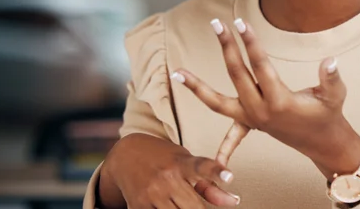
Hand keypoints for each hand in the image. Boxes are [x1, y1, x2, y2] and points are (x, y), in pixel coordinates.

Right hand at [99, 133, 239, 208]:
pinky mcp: (137, 207)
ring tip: (179, 200)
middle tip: (195, 201)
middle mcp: (166, 179)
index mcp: (181, 163)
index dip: (217, 172)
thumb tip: (234, 201)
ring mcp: (150, 195)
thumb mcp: (187, 162)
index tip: (230, 176)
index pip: (202, 167)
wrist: (126, 156)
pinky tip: (165, 203)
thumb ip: (210, 183)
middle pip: (194, 207)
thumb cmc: (165, 158)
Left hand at [172, 18, 359, 179]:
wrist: (324, 143)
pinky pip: (229, 133)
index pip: (260, 65)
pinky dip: (216, 140)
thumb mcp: (336, 95)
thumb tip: (330, 60)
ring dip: (197, 87)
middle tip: (218, 23)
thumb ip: (331, 78)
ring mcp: (252, 120)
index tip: (241, 23)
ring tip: (177, 72)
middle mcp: (260, 111)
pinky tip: (200, 136)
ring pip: (218, 103)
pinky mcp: (251, 125)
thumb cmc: (330, 114)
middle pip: (237, 75)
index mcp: (280, 101)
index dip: (251, 42)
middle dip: (227, 47)